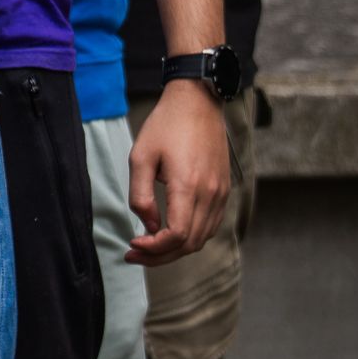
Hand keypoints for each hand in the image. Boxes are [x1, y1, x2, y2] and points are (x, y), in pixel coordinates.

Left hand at [125, 80, 230, 265]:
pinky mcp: (224, 190)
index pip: (177, 236)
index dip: (154, 249)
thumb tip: (149, 226)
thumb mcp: (140, 157)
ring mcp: (220, 193)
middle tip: (135, 254)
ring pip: (202, 239)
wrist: (197, 102)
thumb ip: (140, 195)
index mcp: (187, 185)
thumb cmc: (166, 125)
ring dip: (176, 250)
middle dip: (160, 256)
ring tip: (150, 248)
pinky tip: (171, 233)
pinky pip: (210, 225)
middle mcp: (209, 194)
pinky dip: (192, 237)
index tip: (133, 244)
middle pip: (190, 244)